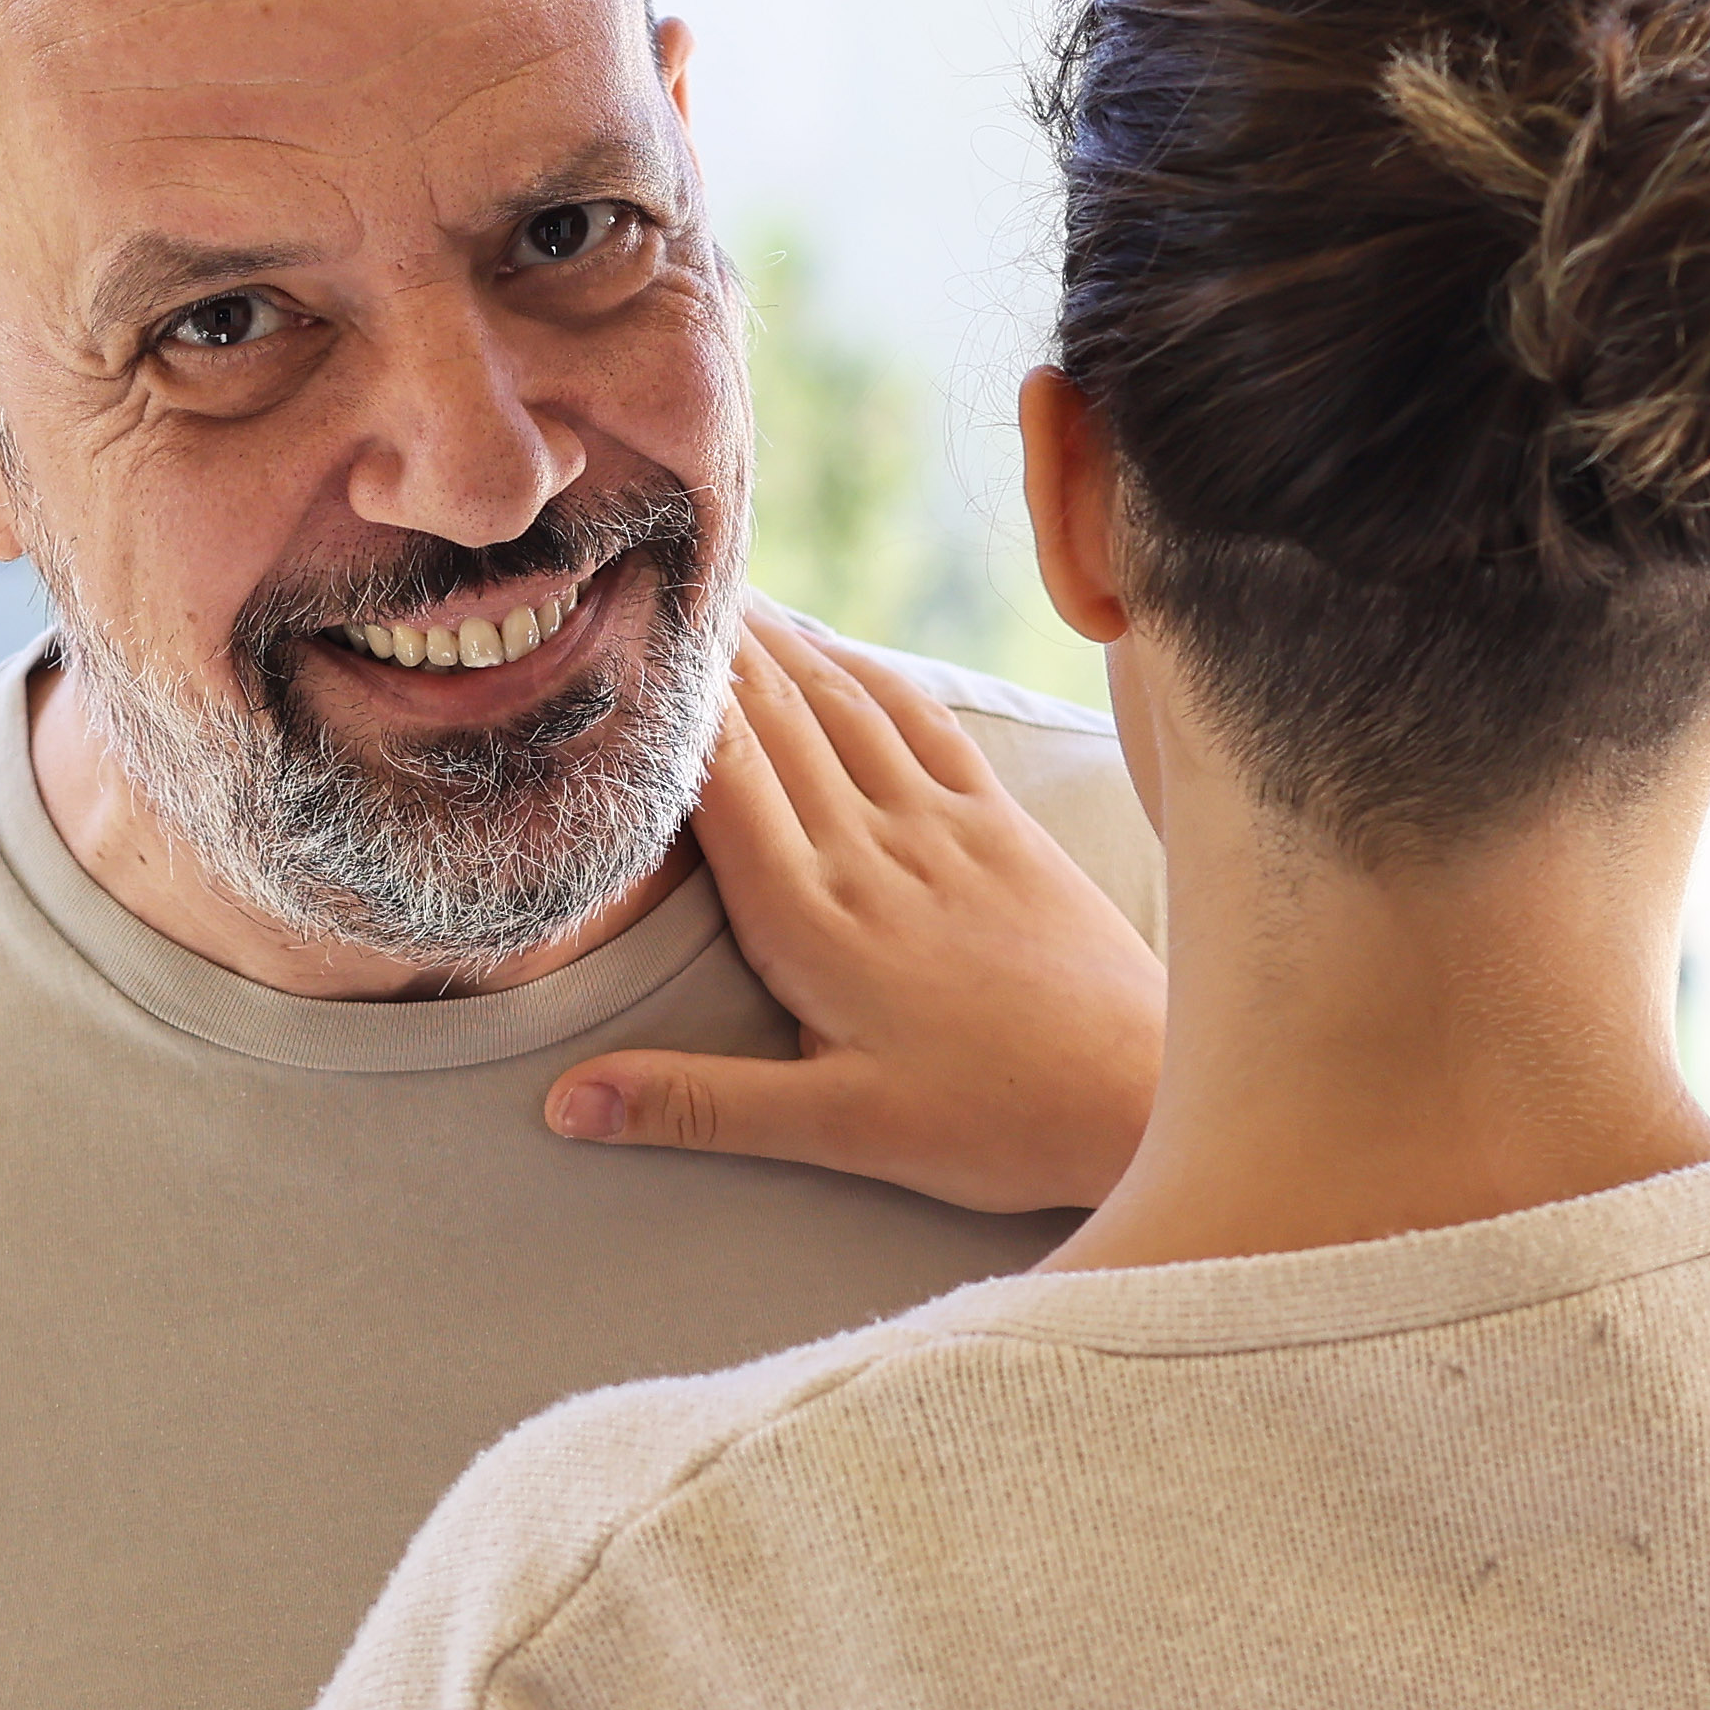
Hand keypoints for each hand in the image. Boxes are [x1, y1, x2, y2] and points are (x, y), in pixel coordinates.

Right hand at [545, 604, 1163, 1214]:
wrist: (1146, 1092)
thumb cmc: (992, 1123)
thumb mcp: (835, 1129)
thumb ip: (696, 1104)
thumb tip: (564, 1104)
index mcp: (811, 916)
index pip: (718, 774)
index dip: (667, 697)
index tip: (613, 635)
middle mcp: (869, 849)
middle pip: (771, 718)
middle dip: (708, 645)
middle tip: (646, 580)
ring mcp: (940, 826)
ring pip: (840, 704)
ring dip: (777, 642)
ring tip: (719, 594)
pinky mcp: (1000, 824)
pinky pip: (920, 722)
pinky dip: (865, 673)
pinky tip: (835, 650)